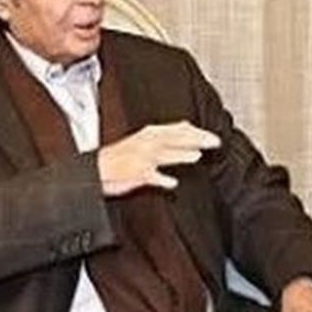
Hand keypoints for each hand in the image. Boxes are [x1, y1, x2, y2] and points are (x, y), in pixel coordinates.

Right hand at [97, 121, 220, 195]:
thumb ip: (165, 138)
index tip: (213, 136)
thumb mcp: (143, 141)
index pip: (178, 129)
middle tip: (214, 143)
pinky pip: (151, 177)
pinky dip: (162, 180)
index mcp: (150, 134)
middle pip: (175, 138)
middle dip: (196, 140)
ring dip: (180, 155)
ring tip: (196, 156)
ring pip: (164, 154)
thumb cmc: (121, 158)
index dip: (197, 131)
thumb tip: (187, 132)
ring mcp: (142, 159)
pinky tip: (172, 183)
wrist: (97, 171)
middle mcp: (147, 143)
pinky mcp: (137, 175)